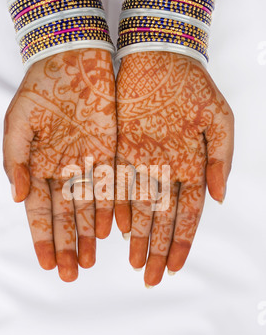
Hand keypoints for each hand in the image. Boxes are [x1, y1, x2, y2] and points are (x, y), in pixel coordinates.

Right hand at [4, 49, 115, 281]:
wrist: (72, 59)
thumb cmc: (39, 88)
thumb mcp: (17, 123)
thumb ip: (15, 160)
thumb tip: (17, 196)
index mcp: (35, 167)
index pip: (38, 212)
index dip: (42, 239)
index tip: (48, 264)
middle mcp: (60, 172)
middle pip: (63, 217)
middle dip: (67, 246)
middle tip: (72, 274)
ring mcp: (84, 165)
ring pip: (85, 209)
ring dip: (86, 235)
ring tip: (90, 261)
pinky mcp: (107, 154)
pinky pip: (108, 187)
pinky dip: (107, 210)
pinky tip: (107, 231)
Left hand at [115, 52, 233, 286]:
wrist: (160, 56)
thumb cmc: (194, 86)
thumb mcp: (219, 119)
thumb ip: (220, 158)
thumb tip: (219, 196)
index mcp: (192, 167)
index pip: (188, 214)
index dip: (181, 241)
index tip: (174, 267)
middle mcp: (166, 170)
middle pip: (161, 218)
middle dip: (156, 249)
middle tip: (149, 277)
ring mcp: (142, 162)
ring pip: (139, 207)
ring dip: (136, 235)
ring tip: (133, 261)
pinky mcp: (120, 150)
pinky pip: (118, 183)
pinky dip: (116, 206)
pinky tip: (115, 228)